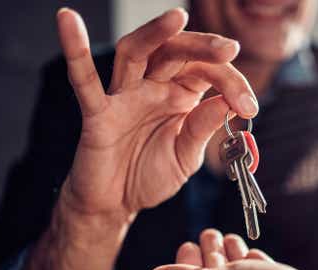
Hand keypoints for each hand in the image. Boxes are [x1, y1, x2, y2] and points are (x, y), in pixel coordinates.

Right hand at [55, 8, 257, 227]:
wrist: (116, 204)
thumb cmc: (149, 174)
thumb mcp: (186, 156)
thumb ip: (202, 129)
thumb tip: (226, 102)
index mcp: (181, 95)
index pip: (208, 73)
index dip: (232, 83)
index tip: (249, 107)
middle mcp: (153, 88)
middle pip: (176, 52)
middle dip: (204, 47)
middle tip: (229, 48)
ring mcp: (124, 96)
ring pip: (136, 51)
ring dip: (155, 33)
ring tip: (176, 17)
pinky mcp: (98, 113)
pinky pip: (84, 80)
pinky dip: (75, 50)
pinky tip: (68, 20)